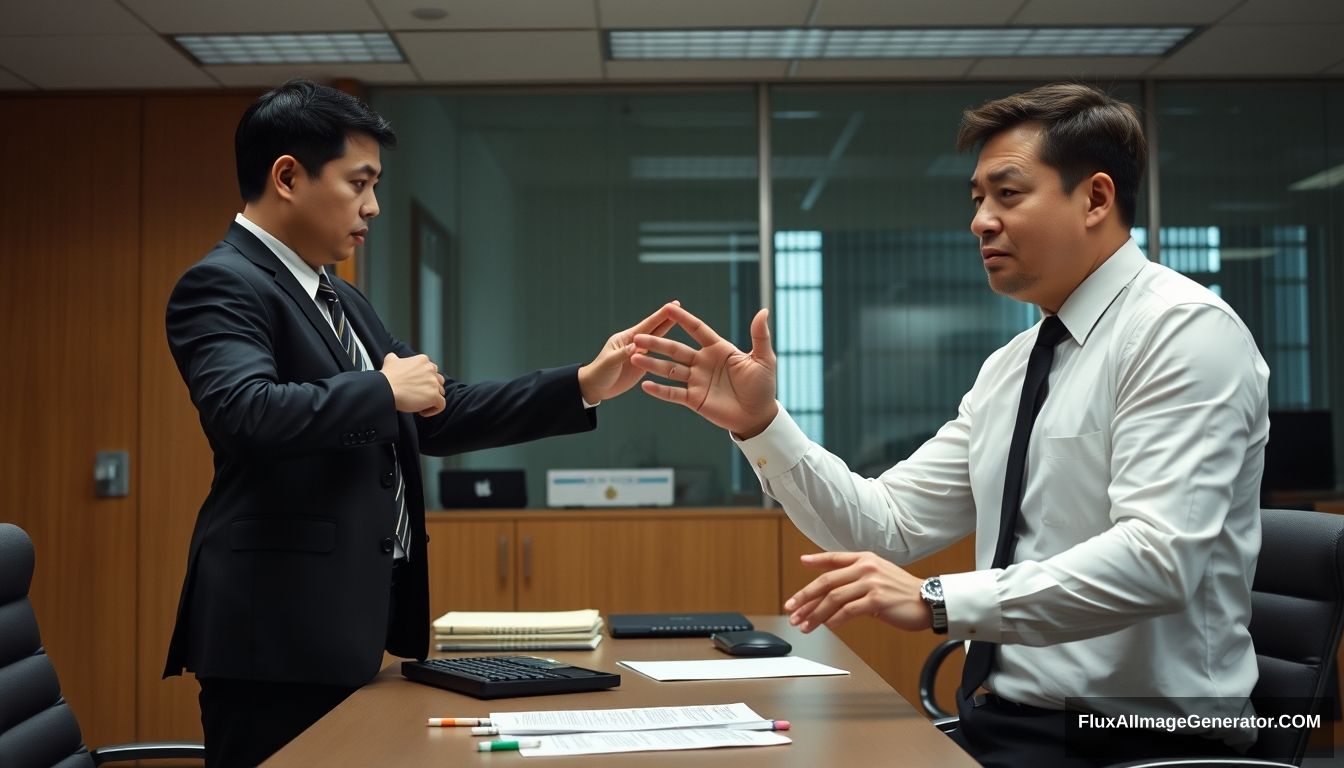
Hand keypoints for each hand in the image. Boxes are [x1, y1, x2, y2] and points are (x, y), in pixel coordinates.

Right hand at [380, 353, 446, 416]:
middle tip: (418, 395)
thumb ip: (395, 358)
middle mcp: (430, 369)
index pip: (431, 370)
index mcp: (423, 360)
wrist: (385, 389)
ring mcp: (433, 383)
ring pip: (441, 392)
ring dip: (432, 399)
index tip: (415, 386)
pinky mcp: (434, 396)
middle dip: (430, 389)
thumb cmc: (387, 378)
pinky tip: (422, 412)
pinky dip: (434, 410)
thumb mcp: (390, 361)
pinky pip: (441, 405)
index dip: (425, 380)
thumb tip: (394, 358)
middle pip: (438, 381)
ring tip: (419, 404)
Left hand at [576, 302, 677, 403]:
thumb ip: (623, 353)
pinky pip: (657, 356)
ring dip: (668, 331)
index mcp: (626, 339)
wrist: (595, 388)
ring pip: (658, 341)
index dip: (660, 316)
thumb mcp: (610, 362)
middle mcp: (635, 343)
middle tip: (679, 306)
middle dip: (667, 318)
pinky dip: (666, 351)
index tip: (672, 305)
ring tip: (682, 322)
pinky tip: (676, 347)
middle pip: (655, 329)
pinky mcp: (643, 365)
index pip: (646, 325)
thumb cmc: (598, 373)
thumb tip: (637, 345)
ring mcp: (639, 354)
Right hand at [630, 304, 777, 438]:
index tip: (668, 308)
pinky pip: (673, 393)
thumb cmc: (764, 386)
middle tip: (638, 336)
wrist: (759, 416)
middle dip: (657, 343)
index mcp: (718, 349)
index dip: (683, 320)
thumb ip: (760, 336)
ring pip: (670, 370)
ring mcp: (696, 380)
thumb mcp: (764, 359)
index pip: (697, 330)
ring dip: (652, 364)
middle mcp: (703, 362)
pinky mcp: (694, 399)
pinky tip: (644, 385)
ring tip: (633, 357)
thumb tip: (764, 311)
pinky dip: (659, 390)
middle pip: (676, 349)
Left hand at [784, 551, 932, 632]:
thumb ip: (857, 577)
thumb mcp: (879, 575)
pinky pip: (848, 611)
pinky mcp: (877, 600)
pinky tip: (827, 626)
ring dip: (815, 614)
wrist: (929, 601)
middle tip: (791, 608)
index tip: (802, 562)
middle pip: (826, 581)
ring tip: (804, 624)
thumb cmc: (902, 592)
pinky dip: (835, 620)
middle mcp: (866, 567)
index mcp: (865, 559)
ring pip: (833, 599)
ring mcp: (871, 583)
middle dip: (805, 597)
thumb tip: (831, 591)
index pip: (834, 558)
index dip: (816, 560)